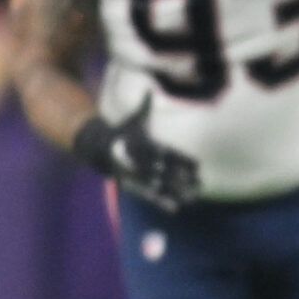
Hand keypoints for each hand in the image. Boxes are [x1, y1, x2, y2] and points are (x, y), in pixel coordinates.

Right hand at [73, 95, 200, 212]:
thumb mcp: (134, 120)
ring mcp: (137, 174)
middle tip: (201, 184)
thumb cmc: (122, 132)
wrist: (96, 147)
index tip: (200, 166)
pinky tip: (175, 208)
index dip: (184, 161)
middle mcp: (142, 161)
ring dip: (177, 193)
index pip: (169, 154)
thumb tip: (148, 89)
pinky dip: (162, 202)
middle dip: (184, 179)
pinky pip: (148, 195)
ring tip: (193, 198)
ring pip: (160, 186)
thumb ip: (145, 106)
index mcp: (145, 145)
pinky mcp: (132, 183)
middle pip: (167, 172)